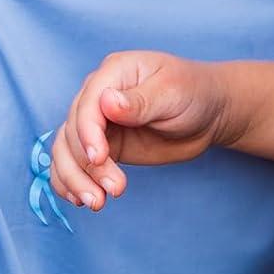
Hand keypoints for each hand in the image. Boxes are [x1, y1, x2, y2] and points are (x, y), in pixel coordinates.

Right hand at [47, 51, 230, 213]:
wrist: (208, 113)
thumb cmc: (193, 92)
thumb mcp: (172, 93)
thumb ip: (140, 101)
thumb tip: (106, 103)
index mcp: (114, 71)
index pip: (87, 104)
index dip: (87, 133)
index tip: (99, 159)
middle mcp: (98, 95)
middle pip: (72, 131)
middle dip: (86, 165)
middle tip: (114, 190)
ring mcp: (97, 122)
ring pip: (65, 150)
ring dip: (74, 178)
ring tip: (97, 202)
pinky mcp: (102, 146)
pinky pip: (73, 163)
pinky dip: (70, 182)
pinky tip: (81, 199)